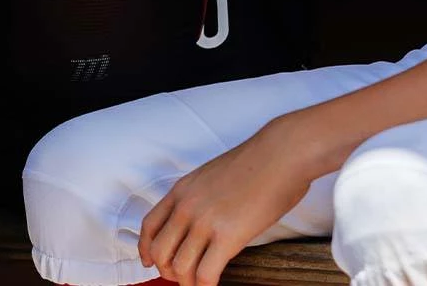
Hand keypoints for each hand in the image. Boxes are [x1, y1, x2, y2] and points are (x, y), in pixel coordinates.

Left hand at [138, 119, 311, 285]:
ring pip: (180, 268)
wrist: (280, 153)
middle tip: (183, 276)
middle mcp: (188, 206)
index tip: (150, 261)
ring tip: (200, 282)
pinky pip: (206, 275)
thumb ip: (199, 196)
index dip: (146, 249)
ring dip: (188, 282)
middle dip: (169, 271)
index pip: (149, 225)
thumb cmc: (257, 161)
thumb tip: (201, 220)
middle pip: (160, 252)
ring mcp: (206, 221)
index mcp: (183, 189)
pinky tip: (216, 285)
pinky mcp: (228, 237)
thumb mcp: (213, 174)